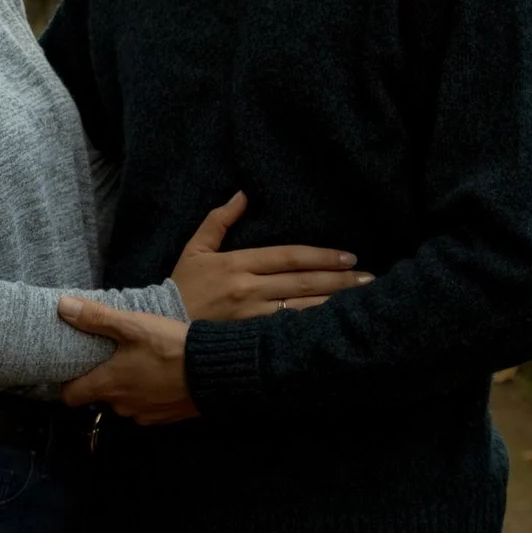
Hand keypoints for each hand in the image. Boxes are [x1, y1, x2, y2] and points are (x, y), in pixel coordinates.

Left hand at [58, 297, 197, 422]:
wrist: (214, 370)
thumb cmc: (170, 347)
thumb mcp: (133, 325)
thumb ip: (97, 317)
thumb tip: (62, 306)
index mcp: (109, 385)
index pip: (71, 396)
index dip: (68, 382)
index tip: (74, 365)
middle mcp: (122, 406)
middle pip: (99, 396)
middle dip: (102, 377)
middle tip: (110, 354)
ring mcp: (144, 414)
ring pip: (124, 401)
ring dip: (127, 385)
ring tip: (138, 361)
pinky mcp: (165, 418)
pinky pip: (146, 406)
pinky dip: (148, 393)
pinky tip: (160, 374)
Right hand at [167, 191, 370, 321]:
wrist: (162, 325)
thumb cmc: (181, 286)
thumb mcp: (195, 248)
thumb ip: (219, 220)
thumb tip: (243, 194)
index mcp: (238, 264)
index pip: (289, 257)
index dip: (321, 256)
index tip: (348, 257)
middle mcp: (248, 289)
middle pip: (303, 282)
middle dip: (339, 280)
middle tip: (369, 278)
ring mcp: (251, 316)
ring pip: (301, 308)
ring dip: (333, 303)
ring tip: (361, 300)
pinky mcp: (250, 337)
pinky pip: (288, 332)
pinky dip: (313, 326)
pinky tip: (335, 324)